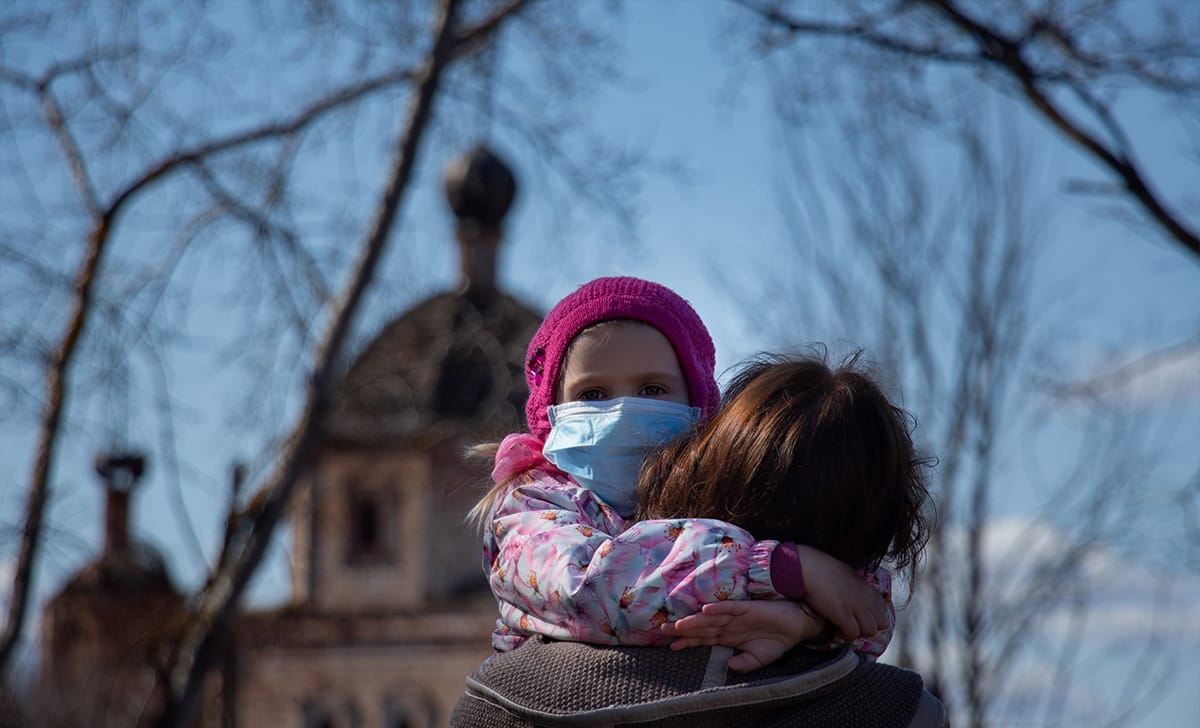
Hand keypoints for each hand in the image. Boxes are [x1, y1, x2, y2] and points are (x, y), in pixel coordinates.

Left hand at [659, 600, 824, 671]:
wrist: (797, 626)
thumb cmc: (777, 640)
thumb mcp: (759, 658)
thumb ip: (744, 663)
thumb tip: (729, 667)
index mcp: (729, 636)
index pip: (704, 639)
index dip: (688, 642)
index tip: (671, 646)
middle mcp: (729, 624)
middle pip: (701, 627)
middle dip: (683, 630)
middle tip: (663, 630)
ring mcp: (736, 615)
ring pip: (711, 617)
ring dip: (695, 620)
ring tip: (678, 624)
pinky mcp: (748, 608)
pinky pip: (730, 607)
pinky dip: (718, 608)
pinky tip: (706, 609)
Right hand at [795, 545, 888, 641]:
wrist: (809, 568)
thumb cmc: (823, 568)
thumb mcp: (847, 573)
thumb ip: (857, 585)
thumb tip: (857, 589)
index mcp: (868, 587)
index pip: (883, 610)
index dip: (872, 617)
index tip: (860, 617)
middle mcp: (866, 598)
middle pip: (880, 624)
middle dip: (868, 626)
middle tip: (853, 624)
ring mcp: (856, 606)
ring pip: (870, 631)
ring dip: (858, 631)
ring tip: (845, 627)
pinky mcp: (843, 615)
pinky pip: (853, 634)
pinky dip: (845, 634)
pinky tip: (837, 628)